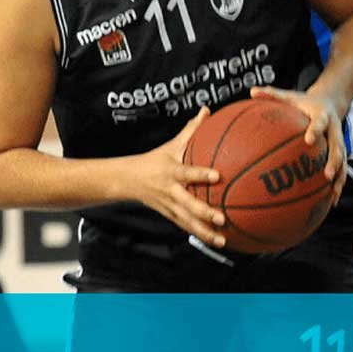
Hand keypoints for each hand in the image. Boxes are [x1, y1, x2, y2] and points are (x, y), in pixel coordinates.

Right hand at [123, 108, 224, 246]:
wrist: (129, 180)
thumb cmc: (156, 159)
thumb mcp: (172, 144)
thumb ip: (192, 129)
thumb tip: (208, 109)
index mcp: (171, 171)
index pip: (187, 172)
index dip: (201, 174)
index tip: (217, 176)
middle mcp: (170, 191)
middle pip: (187, 203)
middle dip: (204, 212)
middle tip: (222, 218)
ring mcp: (169, 206)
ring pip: (187, 221)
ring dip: (205, 232)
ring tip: (223, 240)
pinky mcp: (170, 216)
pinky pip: (187, 227)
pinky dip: (202, 235)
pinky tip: (219, 242)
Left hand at [250, 87, 345, 206]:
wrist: (329, 103)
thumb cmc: (303, 103)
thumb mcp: (290, 96)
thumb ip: (272, 94)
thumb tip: (251, 90)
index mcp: (322, 115)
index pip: (320, 123)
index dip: (315, 131)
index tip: (309, 140)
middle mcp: (334, 130)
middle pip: (337, 147)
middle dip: (333, 161)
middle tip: (327, 175)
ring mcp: (339, 143)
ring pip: (343, 162)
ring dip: (339, 178)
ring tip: (332, 195)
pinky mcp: (340, 153)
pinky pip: (341, 171)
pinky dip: (336, 186)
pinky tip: (330, 204)